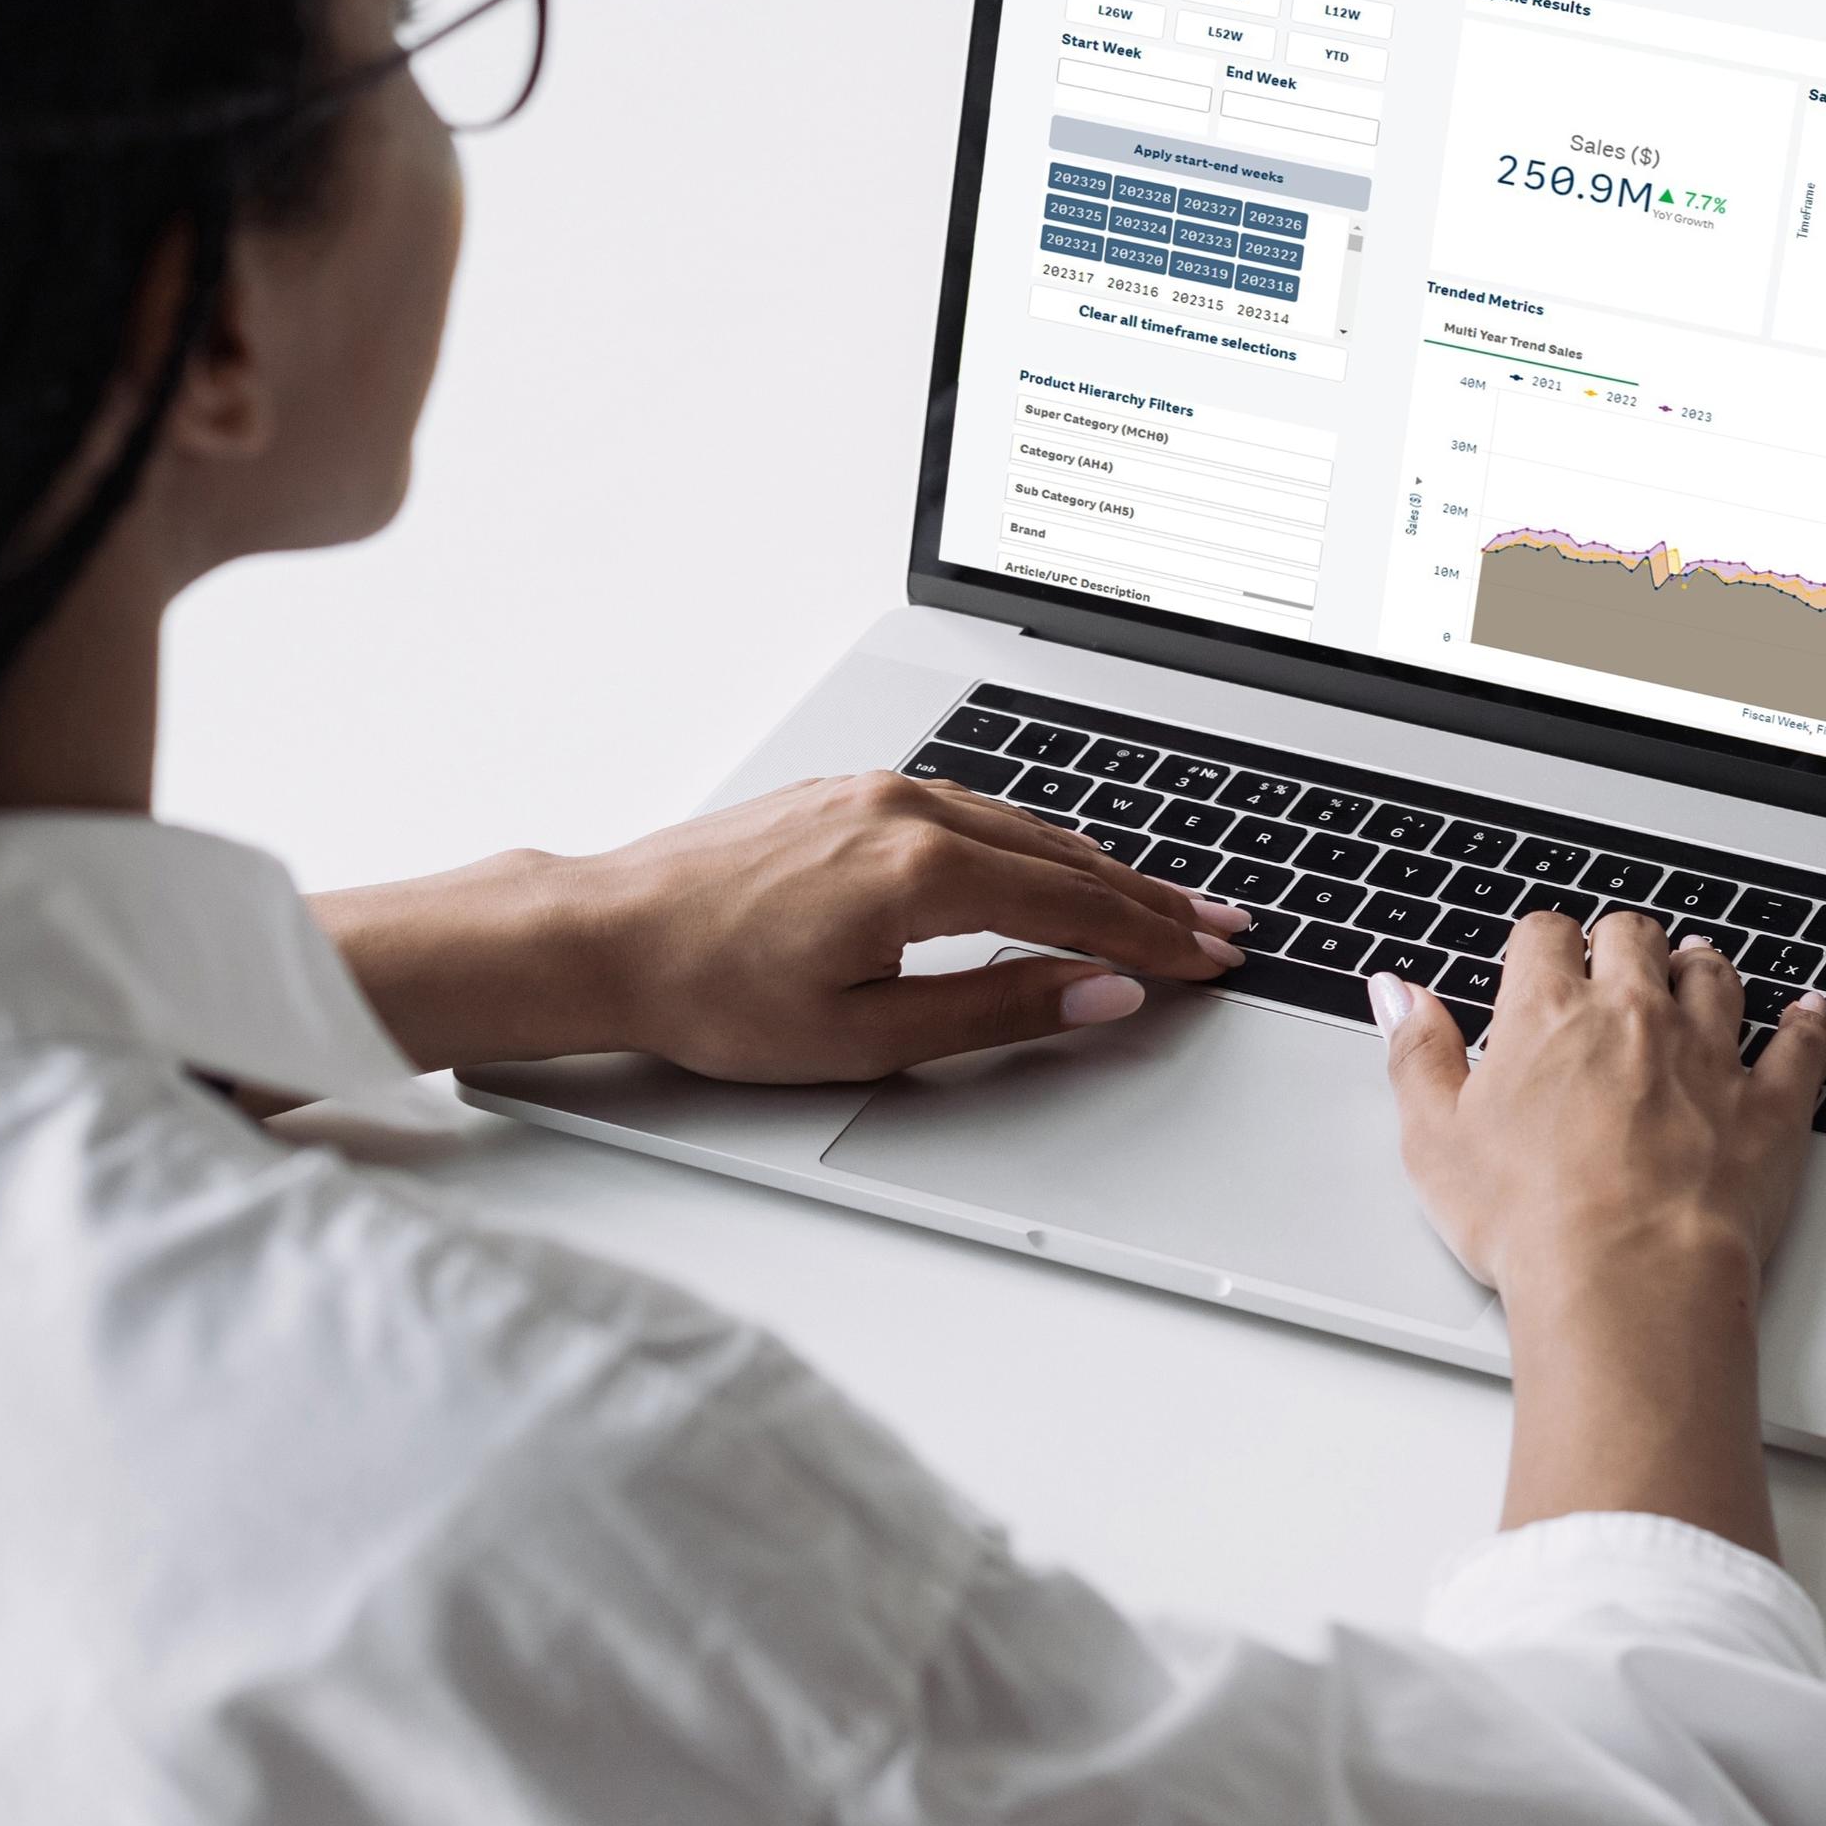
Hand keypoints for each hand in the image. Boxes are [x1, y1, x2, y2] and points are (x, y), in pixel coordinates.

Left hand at [312, 772, 1251, 1082]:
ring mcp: (876, 792)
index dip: (1153, 937)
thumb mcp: (868, 1034)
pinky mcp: (850, 792)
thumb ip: (998, 1009)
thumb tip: (1100, 993)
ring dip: (1097, 865)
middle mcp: (907, 810)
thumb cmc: (714, 993)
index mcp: (921, 871)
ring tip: (1159, 901)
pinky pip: (972, 809)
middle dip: (1149, 896)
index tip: (1210, 960)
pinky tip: (1054, 860)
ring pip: (1020, 825)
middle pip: (1063, 855)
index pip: (1074, 905)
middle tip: (1220, 927)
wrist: (605, 935)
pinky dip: (1033, 841)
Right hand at [1375, 905, 1825, 1555]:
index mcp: (1547, 1014)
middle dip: (1622, 943)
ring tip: (1695, 970)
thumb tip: (1394, 993)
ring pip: (1714, 977)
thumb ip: (1414, 1054)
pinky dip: (1805, 1025)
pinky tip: (1808, 1013)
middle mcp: (1633, 1016)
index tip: (1541, 959)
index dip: (1542, 943)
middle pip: (1634, 938)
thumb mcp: (1433, 1138)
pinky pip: (1800, 1045)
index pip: (1545, 936)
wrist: (1628, 1280)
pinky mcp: (1769, 1107)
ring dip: (1701, 969)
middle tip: (1615, 961)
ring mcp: (1709, 1056)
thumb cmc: (1529, 1220)